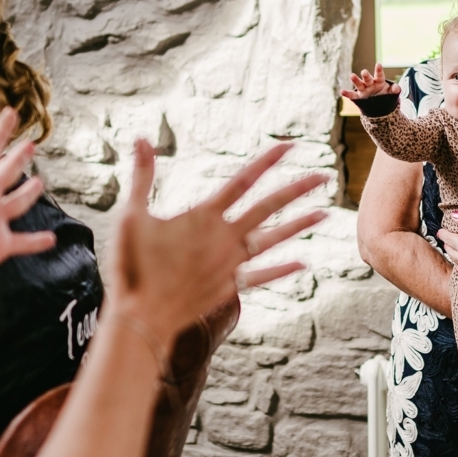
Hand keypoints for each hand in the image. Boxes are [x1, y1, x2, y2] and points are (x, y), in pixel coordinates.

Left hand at [0, 108, 56, 305]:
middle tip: (31, 143)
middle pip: (6, 172)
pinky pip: (23, 242)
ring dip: (28, 194)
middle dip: (18, 157)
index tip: (11, 112)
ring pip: (17, 204)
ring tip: (40, 183)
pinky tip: (52, 239)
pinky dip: (37, 241)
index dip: (0, 130)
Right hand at [108, 140, 328, 349]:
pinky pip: (262, 276)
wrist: (142, 317)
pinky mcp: (229, 287)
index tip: (289, 146)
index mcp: (203, 217)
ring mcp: (230, 265)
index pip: (242, 181)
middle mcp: (224, 238)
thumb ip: (142, 176)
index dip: (266, 161)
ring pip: (272, 241)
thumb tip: (142, 138)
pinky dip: (282, 270)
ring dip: (300, 226)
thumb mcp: (132, 215)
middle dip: (297, 190)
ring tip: (325, 213)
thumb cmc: (132, 265)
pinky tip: (302, 263)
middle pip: (268, 208)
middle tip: (325, 176)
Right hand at [341, 63, 399, 100]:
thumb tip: (397, 88)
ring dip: (355, 80)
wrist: (380, 106)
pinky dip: (347, 93)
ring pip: (359, 84)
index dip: (379, 70)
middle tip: (364, 72)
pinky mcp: (359, 97)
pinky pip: (352, 95)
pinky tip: (342, 91)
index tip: (378, 64)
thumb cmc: (386, 95)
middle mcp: (370, 84)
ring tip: (351, 75)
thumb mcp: (392, 93)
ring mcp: (364, 90)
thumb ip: (394, 90)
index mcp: (379, 81)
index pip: (379, 75)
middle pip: (368, 79)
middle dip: (366, 75)